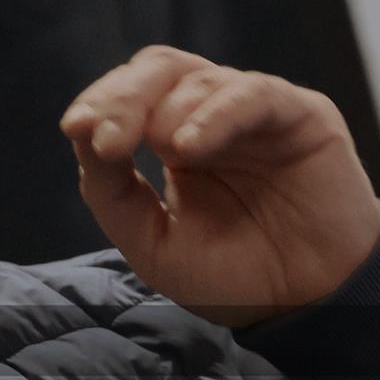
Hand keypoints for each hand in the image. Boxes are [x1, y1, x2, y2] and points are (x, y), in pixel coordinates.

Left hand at [59, 45, 379, 325]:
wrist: (304, 310)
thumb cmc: (232, 276)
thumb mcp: (150, 241)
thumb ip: (110, 191)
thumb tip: (80, 134)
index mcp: (172, 137)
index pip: (128, 93)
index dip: (100, 102)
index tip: (75, 127)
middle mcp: (210, 115)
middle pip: (155, 70)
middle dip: (122, 98)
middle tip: (107, 139)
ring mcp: (253, 113)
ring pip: (196, 76)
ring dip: (164, 111)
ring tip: (165, 152)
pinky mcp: (300, 116)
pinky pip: (252, 94)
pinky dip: (214, 112)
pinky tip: (189, 145)